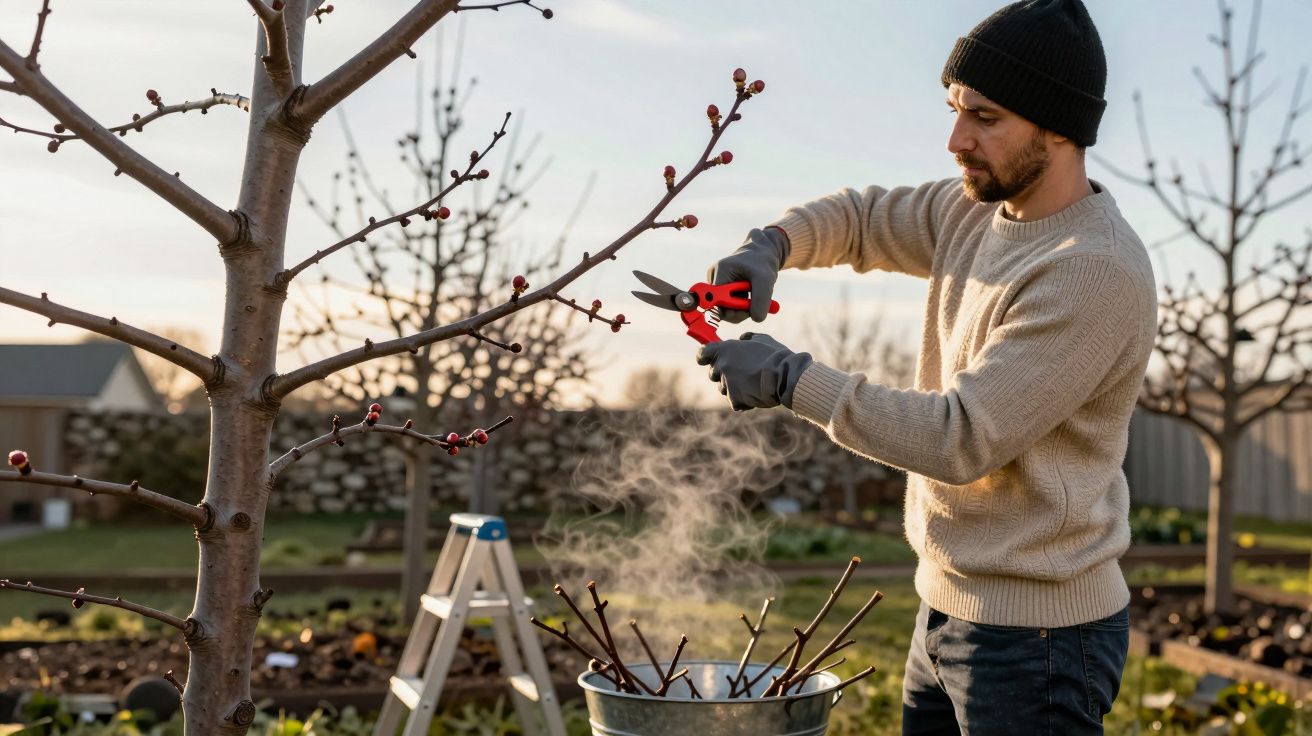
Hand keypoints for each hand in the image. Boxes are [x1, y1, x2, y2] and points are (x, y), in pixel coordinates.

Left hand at [696, 332, 812, 410]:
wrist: (785, 376)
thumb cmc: (775, 356)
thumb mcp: (762, 339)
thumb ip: (747, 339)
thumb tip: (742, 339)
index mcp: (725, 349)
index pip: (702, 353)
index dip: (704, 357)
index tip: (705, 359)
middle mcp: (722, 366)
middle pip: (713, 373)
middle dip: (723, 374)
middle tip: (741, 373)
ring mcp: (727, 383)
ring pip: (723, 388)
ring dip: (733, 387)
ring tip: (752, 384)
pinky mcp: (734, 399)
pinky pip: (734, 401)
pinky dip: (743, 401)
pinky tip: (756, 395)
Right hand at [705, 227, 789, 322]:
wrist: (763, 252)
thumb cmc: (763, 262)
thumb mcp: (766, 280)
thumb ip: (761, 300)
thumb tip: (756, 319)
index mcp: (720, 271)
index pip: (715, 301)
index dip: (730, 311)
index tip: (746, 312)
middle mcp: (714, 277)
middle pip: (720, 307)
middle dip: (739, 311)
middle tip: (756, 306)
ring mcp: (717, 282)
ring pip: (726, 308)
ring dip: (743, 307)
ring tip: (754, 294)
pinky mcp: (722, 287)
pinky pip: (730, 304)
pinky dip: (742, 304)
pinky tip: (749, 293)